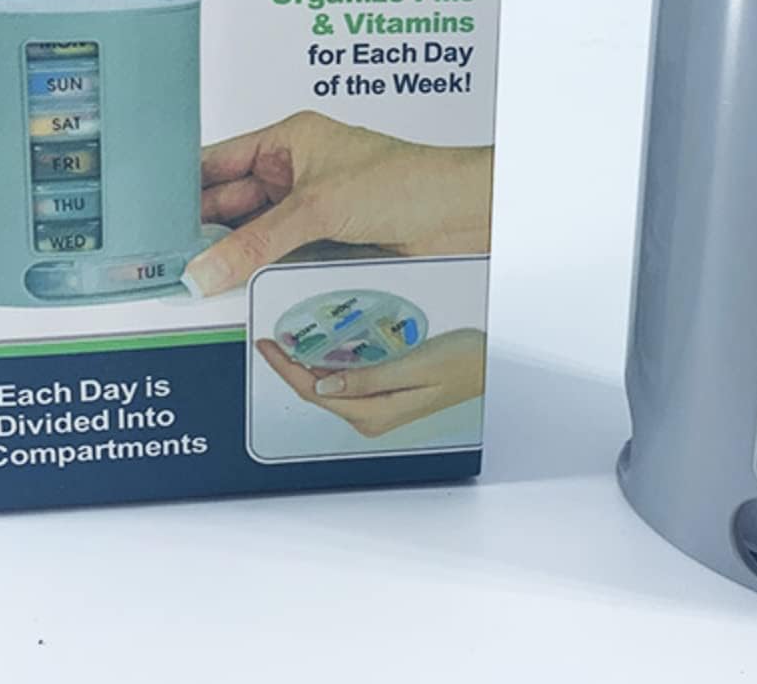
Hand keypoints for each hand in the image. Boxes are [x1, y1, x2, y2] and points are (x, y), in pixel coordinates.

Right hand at [184, 111, 492, 296]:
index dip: (182, 188)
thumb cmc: (409, 181)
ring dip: (232, 256)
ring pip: (254, 236)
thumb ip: (255, 244)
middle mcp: (297, 171)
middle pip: (231, 205)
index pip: (218, 162)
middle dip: (202, 231)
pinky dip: (260, 272)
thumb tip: (204, 269)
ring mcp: (312, 209)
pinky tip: (237, 287)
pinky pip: (280, 258)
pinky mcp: (328, 242)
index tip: (147, 218)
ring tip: (194, 278)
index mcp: (289, 140)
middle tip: (164, 261)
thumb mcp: (318, 208)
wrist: (464, 216)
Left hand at [255, 328, 486, 436]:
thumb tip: (323, 386)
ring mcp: (377, 408)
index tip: (268, 346)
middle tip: (272, 339)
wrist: (488, 365)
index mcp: (374, 413)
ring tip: (289, 341)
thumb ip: (367, 379)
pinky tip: (322, 349)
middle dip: (290, 367)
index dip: (286, 369)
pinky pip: (346, 382)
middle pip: (316, 392)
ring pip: (329, 387)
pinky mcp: (384, 395)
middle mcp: (371, 416)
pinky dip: (329, 365)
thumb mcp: (414, 367)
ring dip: (308, 365)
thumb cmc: (461, 363)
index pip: (315, 393)